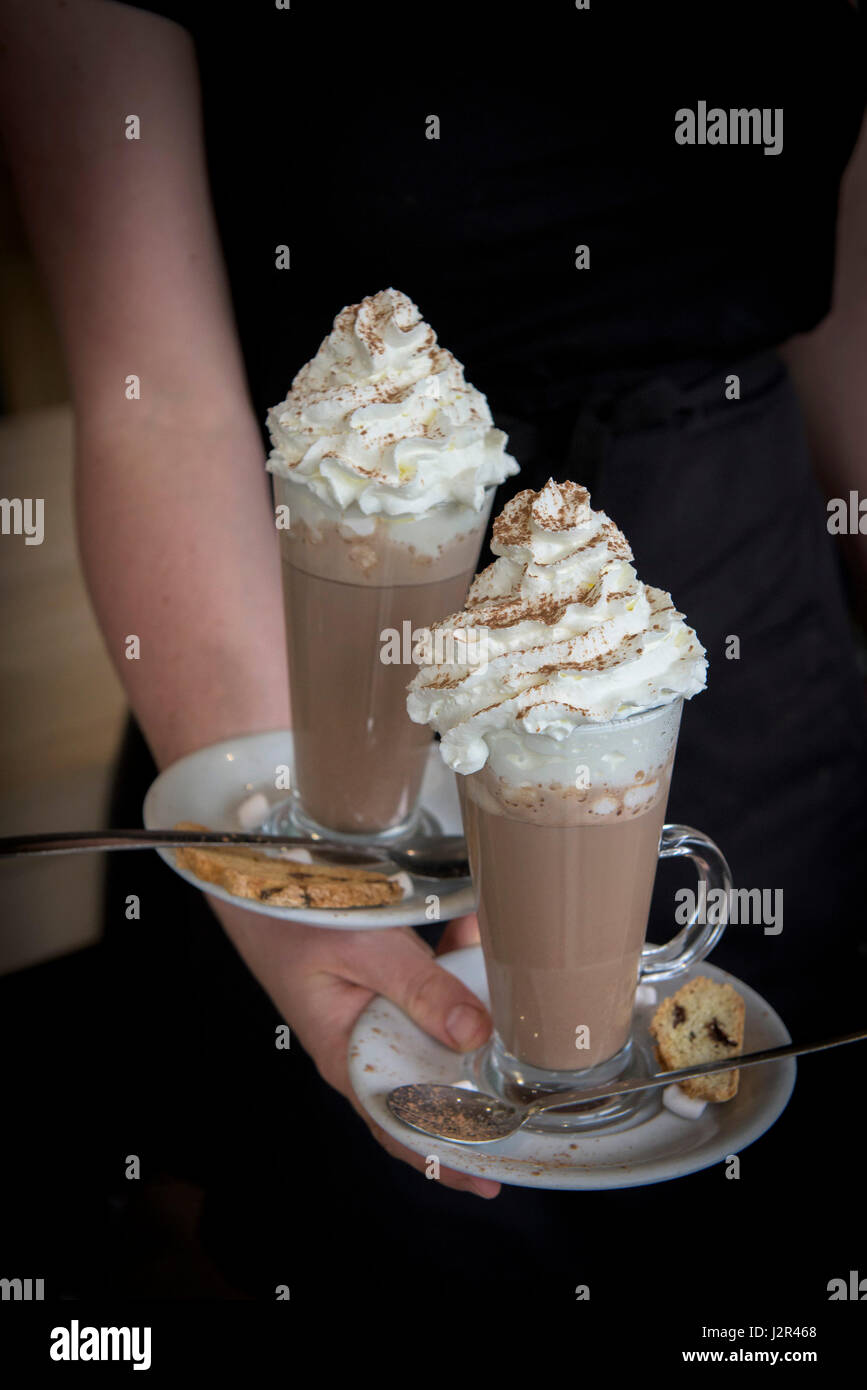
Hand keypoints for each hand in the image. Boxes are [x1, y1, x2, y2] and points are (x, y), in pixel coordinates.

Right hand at [216, 902, 500, 1198]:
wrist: (260, 874)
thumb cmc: (295, 917)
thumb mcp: (364, 952)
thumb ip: (420, 990)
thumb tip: (477, 1034)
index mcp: (347, 1056)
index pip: (399, 1126)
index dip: (442, 1156)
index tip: (487, 1179)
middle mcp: (364, 1043)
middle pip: (430, 1083)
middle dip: (481, 1085)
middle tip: (534, 1102)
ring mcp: (376, 1011)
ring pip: (438, 1029)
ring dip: (474, 1009)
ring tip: (513, 988)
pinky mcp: (386, 979)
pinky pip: (432, 984)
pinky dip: (457, 961)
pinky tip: (475, 931)